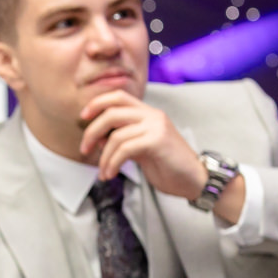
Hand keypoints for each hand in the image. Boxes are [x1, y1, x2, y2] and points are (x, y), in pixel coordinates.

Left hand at [77, 93, 245, 224]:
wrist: (195, 180)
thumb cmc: (169, 167)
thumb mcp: (141, 149)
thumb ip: (124, 140)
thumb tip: (99, 138)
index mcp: (148, 114)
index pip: (118, 96)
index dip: (97, 103)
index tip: (83, 117)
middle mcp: (152, 115)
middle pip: (112, 112)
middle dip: (92, 131)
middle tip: (84, 149)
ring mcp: (156, 126)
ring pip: (116, 135)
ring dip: (103, 157)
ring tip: (103, 172)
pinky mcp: (157, 141)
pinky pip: (124, 149)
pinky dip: (112, 163)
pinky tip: (110, 174)